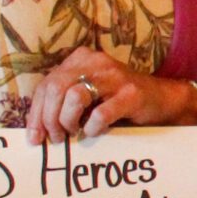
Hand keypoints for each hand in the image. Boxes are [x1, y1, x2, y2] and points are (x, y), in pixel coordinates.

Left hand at [27, 48, 185, 143]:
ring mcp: (115, 76)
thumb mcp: (88, 94)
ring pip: (74, 96)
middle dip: (49, 118)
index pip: (46, 84)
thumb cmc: (118, 101)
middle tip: (56, 138)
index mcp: (80, 59)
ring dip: (68, 121)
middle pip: (56, 88)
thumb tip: (37, 128)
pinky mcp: (131, 94)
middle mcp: (96, 62)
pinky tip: (95, 132)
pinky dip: (93, 127)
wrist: (162, 99)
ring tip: (73, 133)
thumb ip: (64, 101)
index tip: (34, 137)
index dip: (36, 113)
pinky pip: (101, 113)